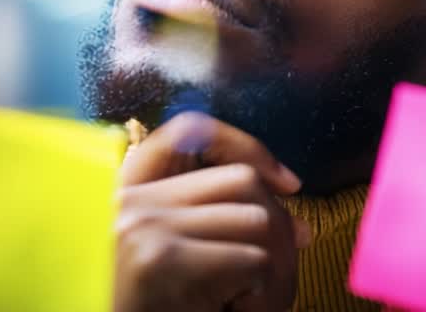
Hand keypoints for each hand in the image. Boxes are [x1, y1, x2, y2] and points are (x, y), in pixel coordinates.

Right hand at [113, 112, 311, 311]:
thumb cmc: (143, 306)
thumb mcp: (165, 260)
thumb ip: (212, 225)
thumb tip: (300, 228)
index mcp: (126, 193)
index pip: (190, 131)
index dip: (247, 147)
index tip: (288, 184)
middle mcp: (131, 201)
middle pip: (241, 182)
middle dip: (277, 228)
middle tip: (276, 277)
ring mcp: (145, 227)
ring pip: (257, 222)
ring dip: (274, 270)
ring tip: (252, 303)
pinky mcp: (162, 260)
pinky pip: (252, 261)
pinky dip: (262, 296)